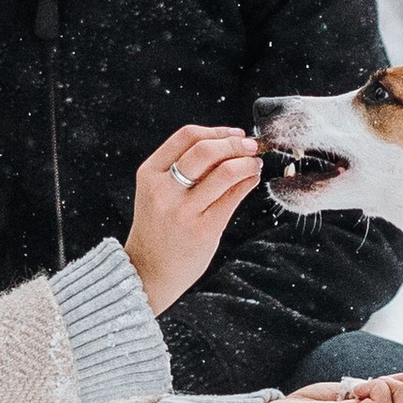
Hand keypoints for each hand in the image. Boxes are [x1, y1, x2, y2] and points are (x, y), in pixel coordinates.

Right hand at [122, 126, 261, 311]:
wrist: (148, 272)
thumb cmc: (159, 227)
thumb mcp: (157, 191)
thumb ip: (182, 167)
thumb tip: (228, 141)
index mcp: (150, 173)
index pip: (187, 136)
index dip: (217, 131)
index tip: (235, 133)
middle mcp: (164, 190)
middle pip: (206, 150)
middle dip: (235, 144)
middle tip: (251, 145)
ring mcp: (183, 211)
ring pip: (225, 172)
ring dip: (247, 163)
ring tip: (254, 164)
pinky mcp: (203, 230)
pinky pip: (233, 197)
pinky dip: (248, 182)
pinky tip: (252, 180)